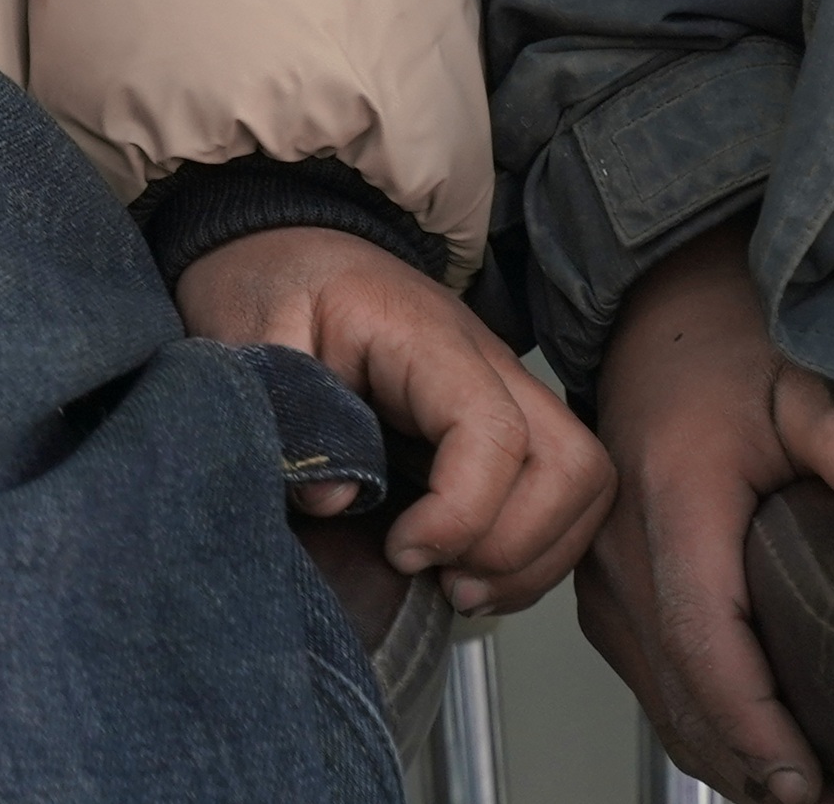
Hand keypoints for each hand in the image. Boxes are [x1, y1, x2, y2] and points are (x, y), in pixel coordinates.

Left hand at [171, 223, 611, 619]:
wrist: (288, 247)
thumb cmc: (276, 284)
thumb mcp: (251, 329)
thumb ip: (287, 408)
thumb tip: (330, 498)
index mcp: (425, 338)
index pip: (494, 431)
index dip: (462, 513)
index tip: (401, 549)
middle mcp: (488, 364)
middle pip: (572, 463)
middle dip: (519, 546)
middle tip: (441, 577)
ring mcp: (504, 393)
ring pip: (582, 486)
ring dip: (533, 557)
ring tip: (456, 586)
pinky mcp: (502, 424)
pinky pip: (560, 496)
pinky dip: (531, 552)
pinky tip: (467, 571)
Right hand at [575, 236, 833, 803]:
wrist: (655, 308)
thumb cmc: (723, 340)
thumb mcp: (794, 372)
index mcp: (670, 502)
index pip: (705, 643)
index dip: (754, 726)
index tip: (806, 781)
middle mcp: (617, 547)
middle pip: (679, 698)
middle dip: (755, 771)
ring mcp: (600, 573)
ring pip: (660, 703)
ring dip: (729, 762)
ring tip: (816, 792)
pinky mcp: (604, 586)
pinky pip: (651, 681)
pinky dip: (702, 728)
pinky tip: (762, 756)